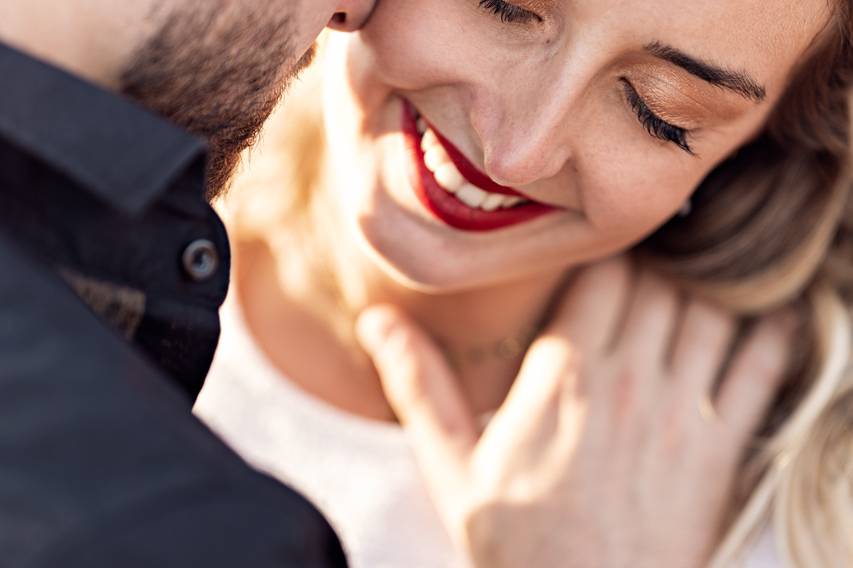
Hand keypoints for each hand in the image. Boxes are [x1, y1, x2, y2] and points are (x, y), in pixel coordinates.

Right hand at [356, 257, 795, 567]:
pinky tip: (763, 318)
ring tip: (698, 282)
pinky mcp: (719, 447)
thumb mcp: (450, 467)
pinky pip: (761, 367)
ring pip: (711, 311)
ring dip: (708, 289)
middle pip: (660, 281)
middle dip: (656, 262)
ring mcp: (680, 411)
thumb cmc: (517, 545)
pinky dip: (769, 332)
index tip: (602, 251)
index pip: (602, 271)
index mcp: (562, 374)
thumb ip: (419, 387)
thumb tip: (377, 321)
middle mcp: (626, 379)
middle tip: (648, 259)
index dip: (607, 251)